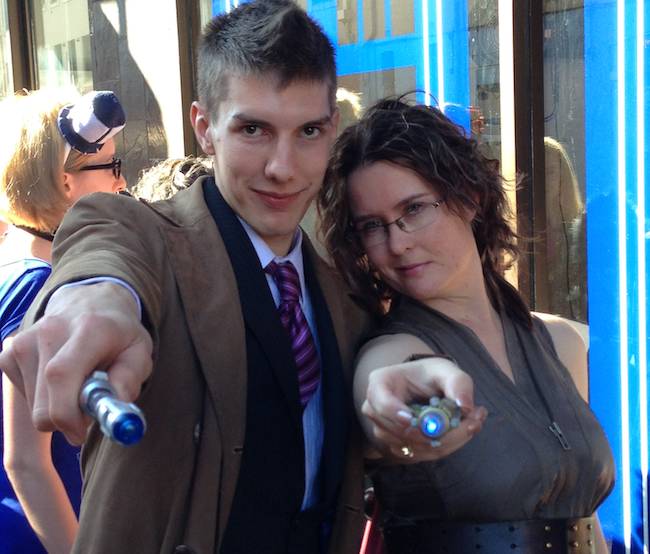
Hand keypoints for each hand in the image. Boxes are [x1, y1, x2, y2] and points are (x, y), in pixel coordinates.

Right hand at [0, 283, 152, 444]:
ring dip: (58, 408)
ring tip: (79, 385)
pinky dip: (44, 399)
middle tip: (89, 410)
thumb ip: (130, 377)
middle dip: (67, 420)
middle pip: (43, 401)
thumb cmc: (119, 335)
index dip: (67, 414)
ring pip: (34, 405)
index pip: (61, 376)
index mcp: (89, 329)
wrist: (90, 303)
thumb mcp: (140, 351)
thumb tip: (115, 403)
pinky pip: (24, 396)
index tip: (82, 432)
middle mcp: (51, 331)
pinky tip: (61, 380)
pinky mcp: (9, 353)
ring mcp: (24, 341)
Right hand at [362, 356, 486, 461]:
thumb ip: (458, 384)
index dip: (396, 414)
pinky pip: (420, 455)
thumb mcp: (447, 371)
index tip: (414, 419)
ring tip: (474, 423)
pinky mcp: (396, 447)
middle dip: (440, 432)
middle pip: (401, 431)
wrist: (425, 385)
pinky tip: (461, 433)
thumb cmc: (431, 375)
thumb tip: (465, 407)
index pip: (383, 404)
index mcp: (380, 383)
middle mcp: (375, 409)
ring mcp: (383, 430)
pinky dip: (444, 448)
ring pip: (414, 447)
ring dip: (448, 441)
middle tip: (474, 421)